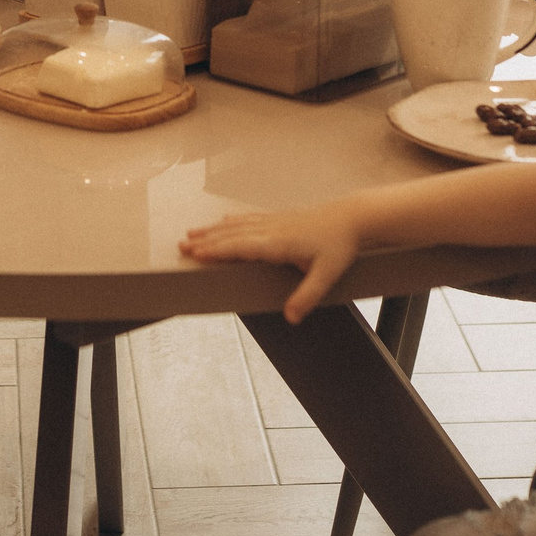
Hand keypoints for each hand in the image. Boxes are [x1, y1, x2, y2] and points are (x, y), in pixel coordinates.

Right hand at [178, 205, 362, 323]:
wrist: (354, 217)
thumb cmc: (340, 246)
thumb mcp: (327, 275)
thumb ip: (307, 296)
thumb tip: (291, 318)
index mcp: (278, 243)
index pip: (241, 247)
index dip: (217, 250)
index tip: (195, 254)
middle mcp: (272, 230)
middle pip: (232, 235)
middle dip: (206, 241)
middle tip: (181, 246)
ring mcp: (275, 221)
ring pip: (237, 225)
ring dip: (213, 230)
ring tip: (191, 233)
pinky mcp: (281, 218)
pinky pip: (249, 219)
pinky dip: (232, 222)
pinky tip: (223, 221)